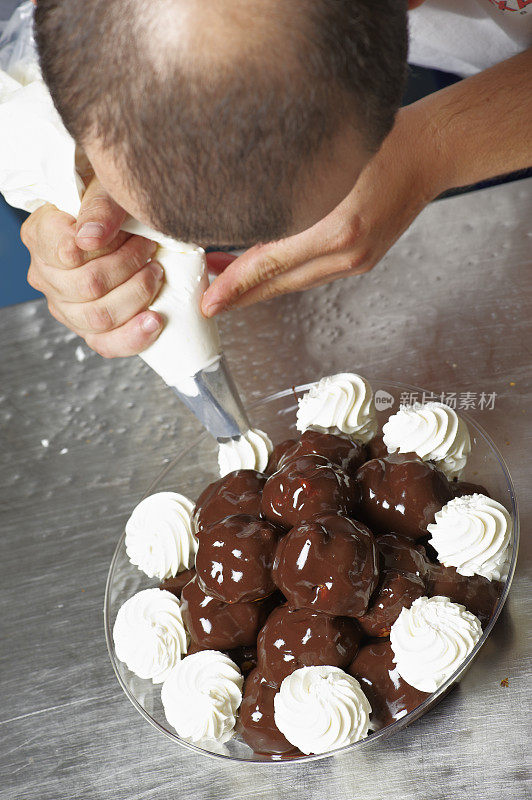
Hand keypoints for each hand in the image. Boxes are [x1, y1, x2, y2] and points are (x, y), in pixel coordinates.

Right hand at [21, 175, 164, 356]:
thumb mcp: (107, 186)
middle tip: (150, 250)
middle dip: (130, 268)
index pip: (68, 253)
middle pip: (87, 287)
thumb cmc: (111, 201)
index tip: (132, 234)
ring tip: (156, 274)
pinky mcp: (87, 327)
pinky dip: (134, 336)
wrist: (120, 220)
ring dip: (137, 296)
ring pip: (98, 317)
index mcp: (41, 236)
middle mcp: (46, 274)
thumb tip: (90, 239)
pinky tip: (155, 320)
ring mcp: (64, 305)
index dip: (107, 248)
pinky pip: (105, 344)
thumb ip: (100, 206)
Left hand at [201, 105, 439, 316]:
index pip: (270, 262)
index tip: (209, 300)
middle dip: (241, 295)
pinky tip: (266, 270)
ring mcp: (356, 262)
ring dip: (261, 286)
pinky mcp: (361, 261)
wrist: (431, 152)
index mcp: (337, 227)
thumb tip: (241, 208)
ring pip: (295, 282)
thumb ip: (287, 191)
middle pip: (280, 284)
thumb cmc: (383, 143)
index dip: (235, 283)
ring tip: (227, 284)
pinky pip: (313, 274)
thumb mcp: (327, 159)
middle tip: (209, 304)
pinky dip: (285, 276)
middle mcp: (347, 253)